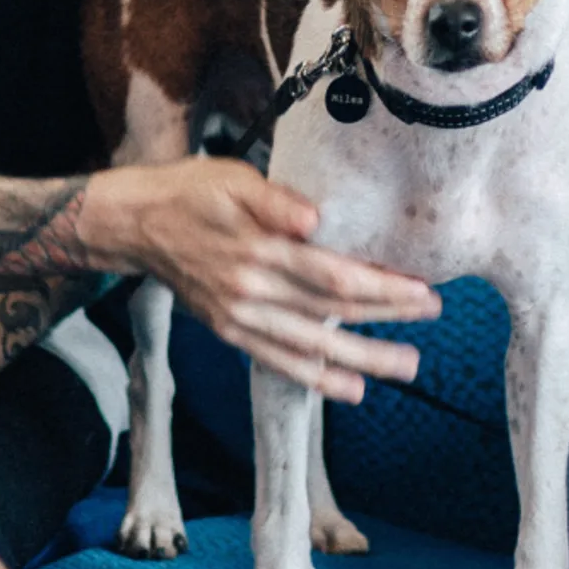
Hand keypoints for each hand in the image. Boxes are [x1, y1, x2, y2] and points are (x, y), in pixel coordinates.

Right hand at [79, 157, 442, 402]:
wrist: (135, 224)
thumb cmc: (189, 191)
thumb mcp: (231, 180)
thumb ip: (274, 200)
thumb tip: (314, 220)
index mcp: (258, 250)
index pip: (332, 275)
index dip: (379, 287)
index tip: (420, 290)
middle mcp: (252, 290)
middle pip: (331, 310)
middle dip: (387, 316)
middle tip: (434, 317)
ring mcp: (240, 316)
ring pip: (312, 344)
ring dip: (362, 359)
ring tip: (407, 368)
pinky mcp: (230, 330)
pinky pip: (278, 360)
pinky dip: (315, 378)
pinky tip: (350, 389)